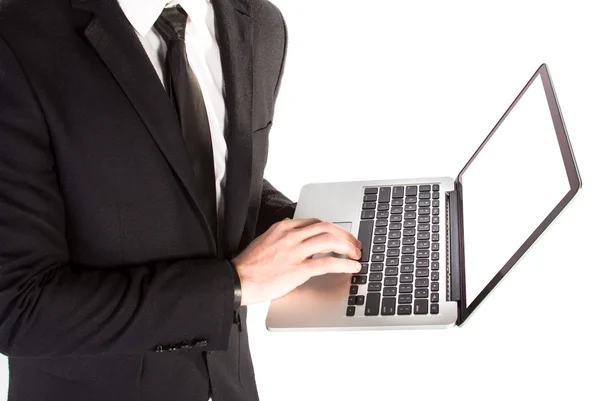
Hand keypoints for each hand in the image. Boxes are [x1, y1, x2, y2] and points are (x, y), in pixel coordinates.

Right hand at [232, 218, 361, 304]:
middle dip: (345, 236)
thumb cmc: (250, 266)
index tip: (341, 236)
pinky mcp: (298, 269)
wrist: (238, 280)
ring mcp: (295, 251)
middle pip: (327, 228)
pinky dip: (344, 264)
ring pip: (330, 240)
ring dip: (348, 247)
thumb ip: (284, 238)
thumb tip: (301, 237)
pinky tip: (352, 267)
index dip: (333, 229)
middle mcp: (291, 235)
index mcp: (284, 228)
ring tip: (356, 255)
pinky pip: (328, 263)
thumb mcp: (267, 241)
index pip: (316, 222)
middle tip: (355, 245)